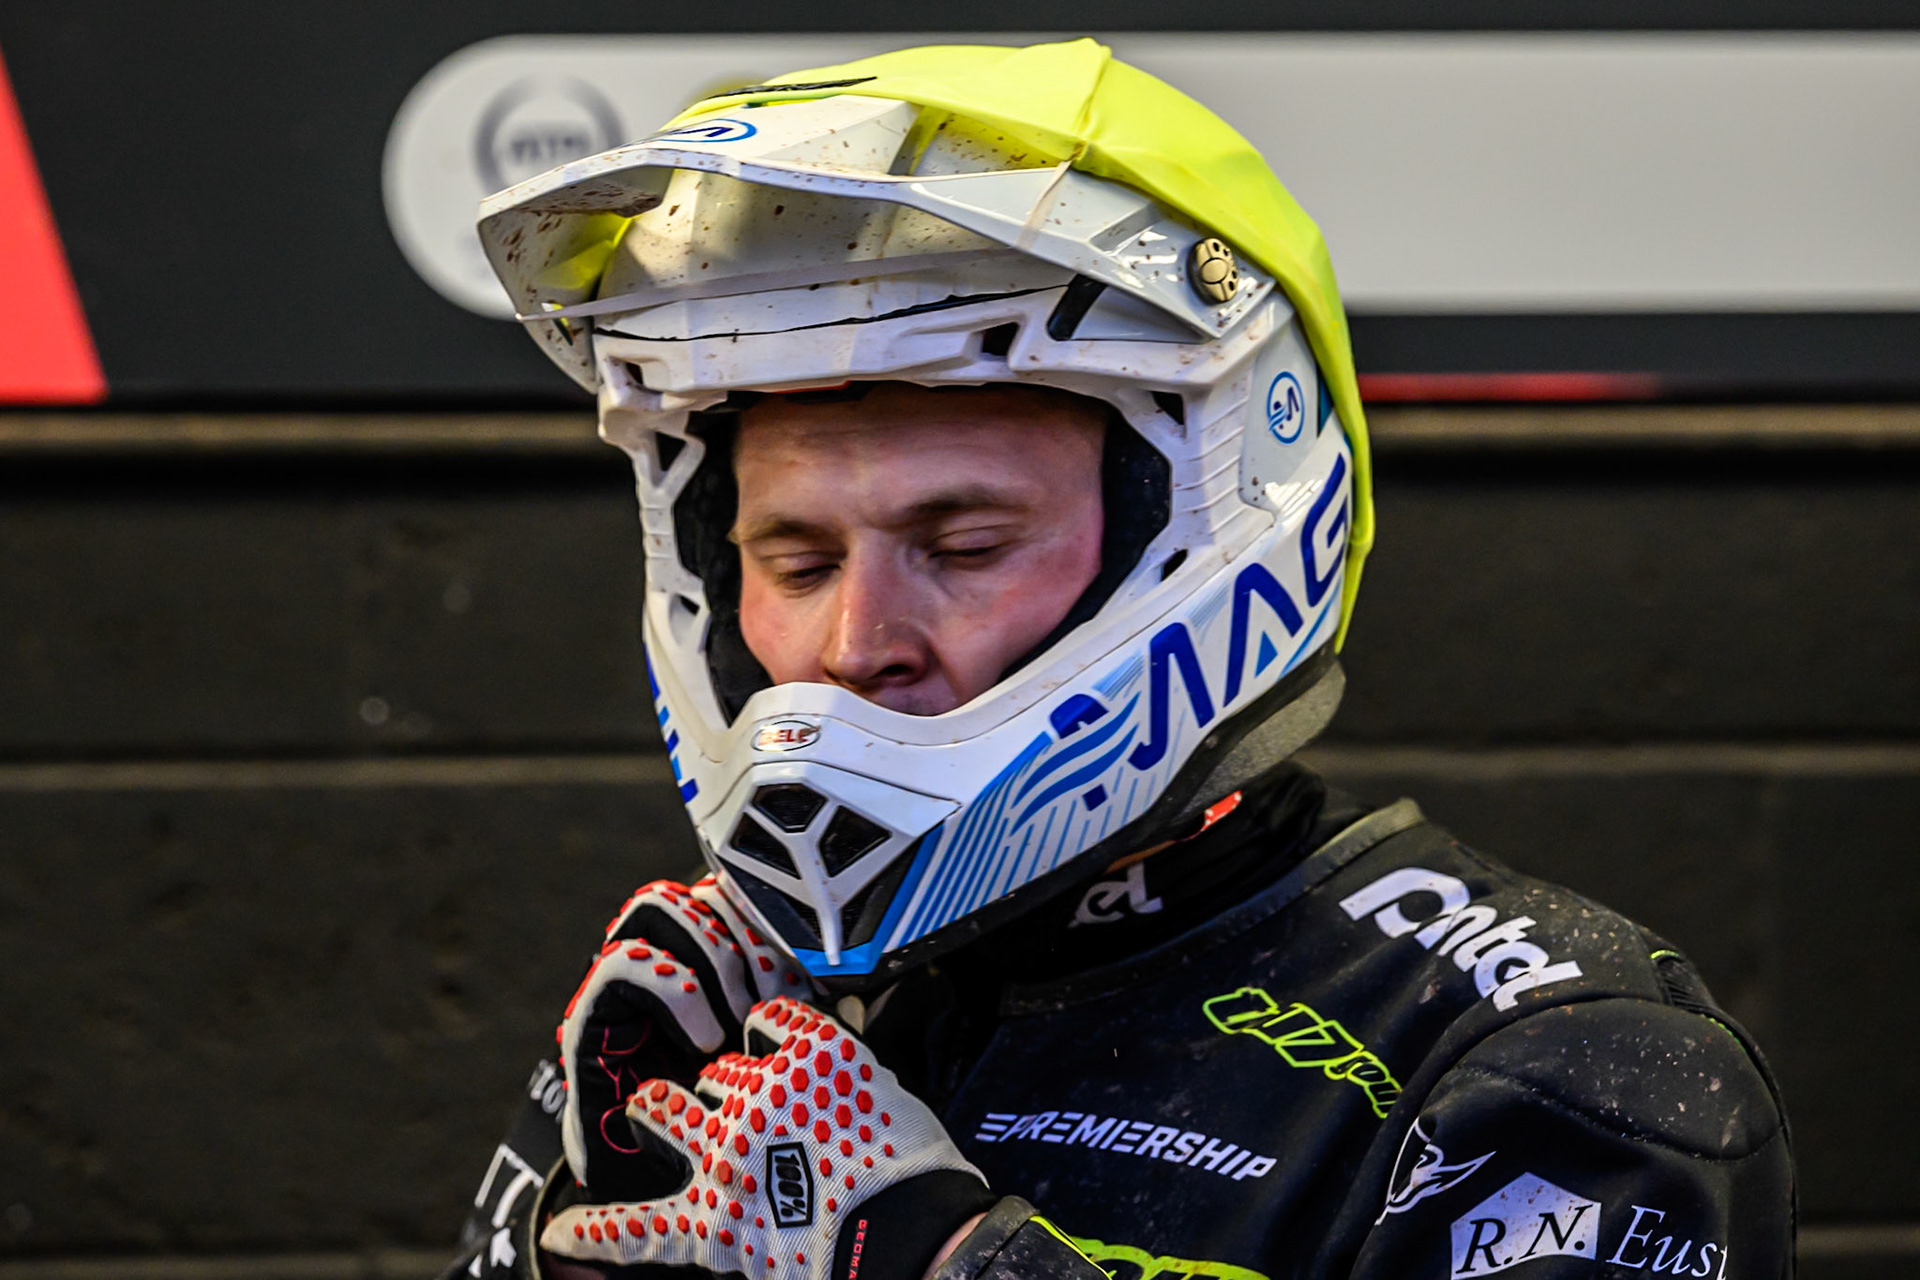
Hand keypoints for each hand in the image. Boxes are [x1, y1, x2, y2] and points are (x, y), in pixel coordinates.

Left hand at [541, 998, 996, 1279]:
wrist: (915, 1244)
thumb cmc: (917, 1173)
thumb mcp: (887, 1089)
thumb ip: (844, 1059)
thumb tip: (822, 1030)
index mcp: (808, 1055)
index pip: (766, 1019)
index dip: (767, 1041)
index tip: (771, 1052)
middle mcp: (757, 1096)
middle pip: (715, 1070)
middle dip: (718, 1086)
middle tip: (739, 1114)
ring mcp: (724, 1156)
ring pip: (663, 1105)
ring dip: (658, 1110)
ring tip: (650, 1115)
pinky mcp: (709, 1223)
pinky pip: (637, 1226)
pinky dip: (595, 1231)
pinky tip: (562, 1232)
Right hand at [558, 877, 808, 1201]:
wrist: (669, 1187)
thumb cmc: (734, 1120)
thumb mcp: (783, 1057)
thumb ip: (808, 1017)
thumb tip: (856, 992)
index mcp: (713, 953)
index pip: (742, 891)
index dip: (780, 921)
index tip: (814, 977)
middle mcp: (667, 952)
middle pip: (704, 888)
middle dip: (751, 933)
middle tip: (780, 996)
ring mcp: (626, 977)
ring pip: (660, 903)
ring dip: (713, 953)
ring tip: (742, 1014)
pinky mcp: (592, 1013)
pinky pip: (624, 962)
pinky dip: (674, 990)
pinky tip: (707, 1038)